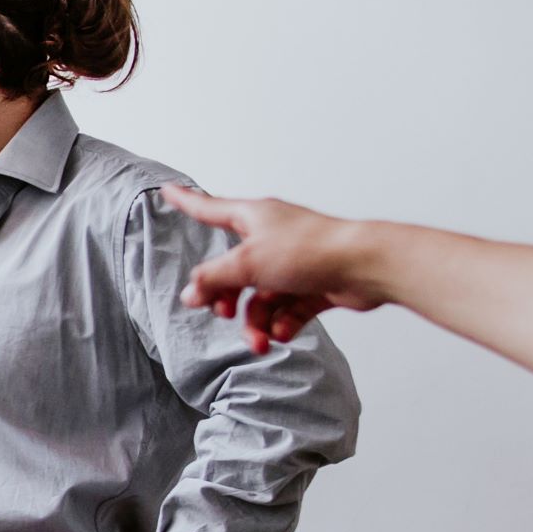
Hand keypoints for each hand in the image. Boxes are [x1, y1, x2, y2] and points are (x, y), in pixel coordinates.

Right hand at [165, 187, 385, 355]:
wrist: (365, 267)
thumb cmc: (311, 250)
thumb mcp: (247, 264)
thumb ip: (213, 279)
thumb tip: (190, 292)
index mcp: (253, 217)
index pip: (210, 208)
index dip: (187, 202)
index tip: (167, 190)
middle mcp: (272, 237)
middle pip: (233, 270)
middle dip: (226, 298)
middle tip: (222, 312)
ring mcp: (293, 262)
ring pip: (260, 297)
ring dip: (256, 322)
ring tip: (259, 341)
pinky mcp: (313, 284)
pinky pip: (286, 310)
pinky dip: (282, 324)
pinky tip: (282, 334)